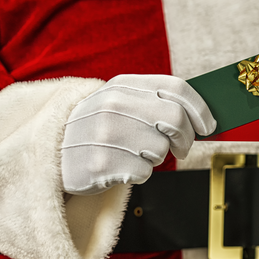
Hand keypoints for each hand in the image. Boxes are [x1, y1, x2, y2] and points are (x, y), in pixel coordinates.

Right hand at [61, 74, 215, 194]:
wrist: (50, 152)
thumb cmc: (97, 128)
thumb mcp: (120, 102)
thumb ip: (156, 102)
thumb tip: (202, 117)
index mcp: (123, 85)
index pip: (176, 88)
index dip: (200, 108)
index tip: (209, 126)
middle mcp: (114, 105)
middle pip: (175, 119)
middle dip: (186, 138)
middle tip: (182, 148)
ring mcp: (105, 134)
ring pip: (161, 150)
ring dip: (156, 157)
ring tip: (133, 153)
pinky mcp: (101, 164)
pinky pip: (144, 172)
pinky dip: (139, 173)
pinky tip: (120, 166)